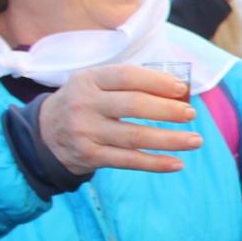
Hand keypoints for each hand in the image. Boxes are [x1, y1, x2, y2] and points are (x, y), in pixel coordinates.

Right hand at [39, 64, 201, 174]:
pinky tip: (178, 163)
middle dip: (167, 110)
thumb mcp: (96, 83)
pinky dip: (155, 163)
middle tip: (191, 114)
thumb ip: (130, 82)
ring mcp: (85, 132)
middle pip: (133, 106)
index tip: (181, 89)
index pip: (126, 77)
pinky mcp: (89, 156)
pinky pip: (128, 161)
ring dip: (170, 140)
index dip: (156, 82)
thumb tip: (178, 89)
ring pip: (134, 137)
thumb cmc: (86, 102)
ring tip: (195, 140)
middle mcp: (84, 104)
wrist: (46, 132)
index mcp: (89, 79)